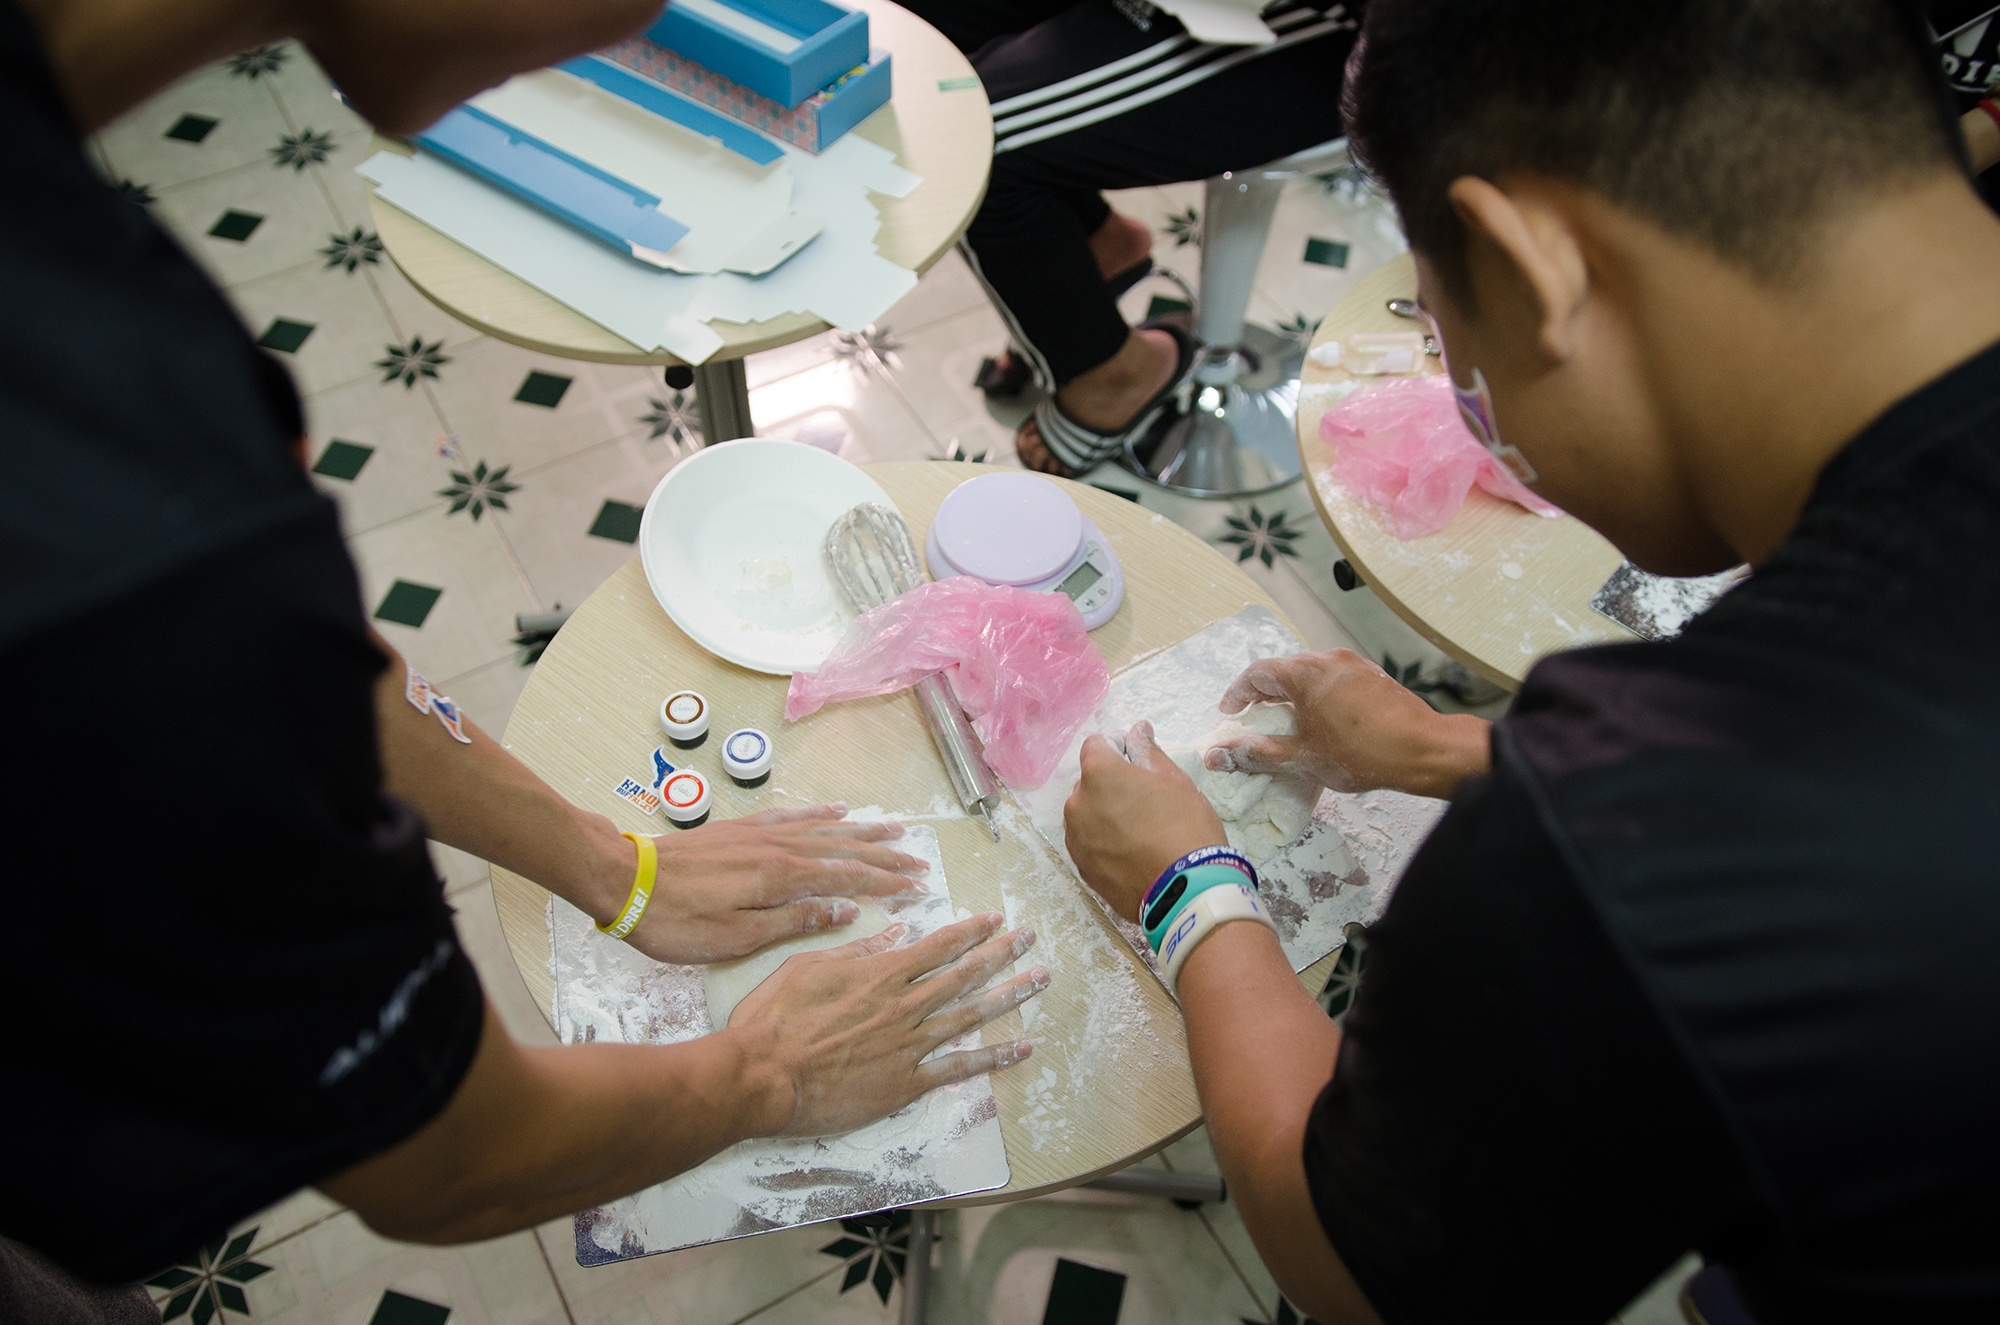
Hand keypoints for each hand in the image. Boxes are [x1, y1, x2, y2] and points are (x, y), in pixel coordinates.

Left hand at [620, 806, 931, 964]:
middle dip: (884, 857)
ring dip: (861, 831)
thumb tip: (846, 910)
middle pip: (844, 850)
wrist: (624, 881)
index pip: (848, 879)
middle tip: (919, 862)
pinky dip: (818, 814)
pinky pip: (790, 817)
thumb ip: (795, 920)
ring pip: (823, 829)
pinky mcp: (739, 829)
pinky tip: (835, 811)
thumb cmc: (677, 921)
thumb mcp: (738, 937)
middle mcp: (779, 849)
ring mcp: (759, 835)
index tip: (916, 887)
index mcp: (782, 878)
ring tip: (892, 829)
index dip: (885, 884)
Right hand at [726, 913, 1048, 1136]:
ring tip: (1040, 980)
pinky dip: (993, 1058)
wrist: (762, 1078)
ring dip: (1010, 995)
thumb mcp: (806, 968)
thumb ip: (855, 951)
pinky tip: (1022, 1048)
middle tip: (1031, 938)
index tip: (995, 919)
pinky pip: (959, 1068)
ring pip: (971, 1015)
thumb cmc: (773, 1021)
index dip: (970, 931)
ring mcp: (909, 1046)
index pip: (937, 946)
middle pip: (964, 974)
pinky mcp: (905, 1084)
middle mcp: (903, 1006)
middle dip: (1002, 953)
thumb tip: (892, 934)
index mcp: (879, 975)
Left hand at [1064, 721, 1228, 921]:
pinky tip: (1132, 854)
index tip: (1138, 763)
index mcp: (1099, 773)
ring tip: (1140, 833)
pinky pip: (1089, 843)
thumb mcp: (1176, 781)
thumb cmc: (1185, 827)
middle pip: (1090, 782)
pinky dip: (1104, 843)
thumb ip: (1148, 751)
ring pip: (1087, 814)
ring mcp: (1076, 838)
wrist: (1185, 892)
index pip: (1096, 745)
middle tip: (1146, 803)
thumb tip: (1137, 730)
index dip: (1118, 749)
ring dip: (1105, 814)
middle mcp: (1077, 802)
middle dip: (1111, 785)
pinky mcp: (1082, 868)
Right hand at [1208, 651, 1489, 799]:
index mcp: (1305, 673)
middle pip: (1284, 669)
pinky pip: (1333, 678)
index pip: (1257, 673)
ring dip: (1292, 693)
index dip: (1237, 693)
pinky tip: (1323, 719)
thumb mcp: (1303, 757)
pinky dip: (1317, 694)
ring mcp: (1353, 664)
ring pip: (1311, 673)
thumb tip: (1217, 754)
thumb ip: (1257, 752)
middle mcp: (1328, 659)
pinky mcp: (1372, 675)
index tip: (1229, 714)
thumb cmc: (1360, 753)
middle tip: (1253, 717)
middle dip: (1264, 693)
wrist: (1424, 749)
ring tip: (1286, 720)